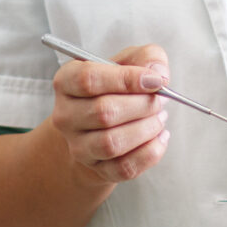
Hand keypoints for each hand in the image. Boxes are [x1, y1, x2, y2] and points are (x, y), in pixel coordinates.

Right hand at [45, 45, 170, 186]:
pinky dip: (150, 152)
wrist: (98, 126)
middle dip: (142, 105)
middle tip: (161, 99)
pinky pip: (124, 167)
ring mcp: (78, 146)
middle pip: (104, 112)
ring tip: (160, 117)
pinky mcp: (96, 169)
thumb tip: (158, 72)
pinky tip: (159, 137)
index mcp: (66, 82)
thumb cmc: (114, 88)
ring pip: (112, 142)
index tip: (155, 80)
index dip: (126, 79)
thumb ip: (146, 57)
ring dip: (146, 129)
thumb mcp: (127, 62)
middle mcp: (65, 115)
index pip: (89, 79)